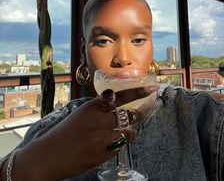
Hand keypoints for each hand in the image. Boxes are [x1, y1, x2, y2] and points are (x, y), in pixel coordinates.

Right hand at [13, 84, 158, 180]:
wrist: (50, 155)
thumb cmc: (67, 131)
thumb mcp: (82, 112)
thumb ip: (100, 106)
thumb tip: (116, 101)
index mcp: (93, 107)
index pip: (120, 96)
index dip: (138, 92)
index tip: (153, 88)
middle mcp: (99, 120)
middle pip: (129, 115)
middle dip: (133, 116)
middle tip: (130, 116)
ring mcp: (102, 138)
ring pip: (129, 133)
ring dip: (126, 133)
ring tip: (113, 134)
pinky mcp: (103, 155)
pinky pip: (120, 147)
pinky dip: (116, 145)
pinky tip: (104, 145)